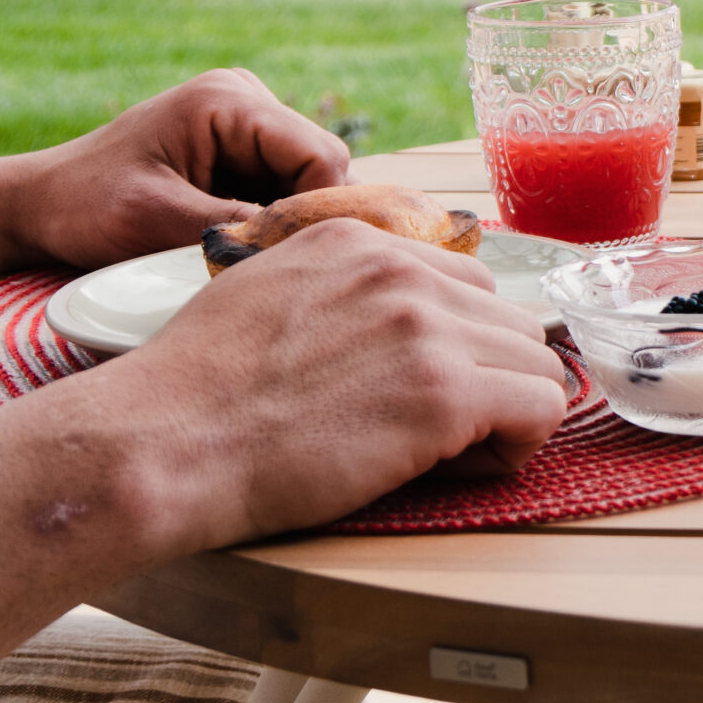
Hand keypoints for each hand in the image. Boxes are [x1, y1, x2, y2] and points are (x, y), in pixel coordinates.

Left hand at [1, 70, 351, 270]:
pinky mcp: (241, 149)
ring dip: (289, 223)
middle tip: (275, 269)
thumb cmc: (84, 208)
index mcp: (227, 99)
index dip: (324, 213)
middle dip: (306, 219)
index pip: (321, 156)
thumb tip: (309, 248)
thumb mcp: (159, 223)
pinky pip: (284, 188)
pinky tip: (246, 248)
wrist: (36, 205)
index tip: (301, 265)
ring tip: (255, 261)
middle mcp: (246, 98)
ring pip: (308, 181)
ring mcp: (245, 121)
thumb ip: (238, 228)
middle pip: (322, 167)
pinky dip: (273, 222)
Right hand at [94, 220, 571, 549]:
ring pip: (536, 361)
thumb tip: (383, 331)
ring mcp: (425, 326)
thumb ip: (336, 294)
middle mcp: (400, 269)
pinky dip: (521, 441)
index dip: (459, 341)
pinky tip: (473, 462)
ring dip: (509, 409)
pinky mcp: (443, 392)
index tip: (428, 386)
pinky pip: (542, 406)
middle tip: (446, 428)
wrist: (160, 445)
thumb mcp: (264, 294)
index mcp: (356, 240)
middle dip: (490, 375)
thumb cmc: (194, 394)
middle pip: (509, 318)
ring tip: (455, 449)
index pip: (464, 280)